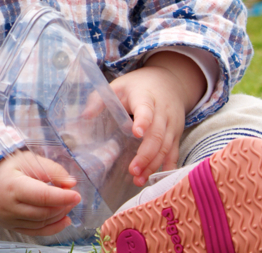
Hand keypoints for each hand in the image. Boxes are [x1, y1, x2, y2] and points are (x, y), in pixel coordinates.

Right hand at [0, 151, 80, 235]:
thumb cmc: (6, 165)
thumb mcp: (29, 159)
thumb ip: (52, 170)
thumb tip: (71, 184)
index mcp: (13, 187)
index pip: (43, 196)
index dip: (62, 197)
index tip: (77, 195)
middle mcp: (9, 207)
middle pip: (43, 212)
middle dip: (62, 206)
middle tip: (74, 198)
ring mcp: (8, 220)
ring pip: (40, 224)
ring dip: (59, 217)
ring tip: (68, 206)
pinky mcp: (9, 227)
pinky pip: (34, 232)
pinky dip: (51, 228)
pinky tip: (64, 221)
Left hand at [110, 52, 205, 185]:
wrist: (169, 82)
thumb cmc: (137, 86)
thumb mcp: (117, 86)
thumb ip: (99, 99)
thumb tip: (84, 117)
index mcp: (145, 97)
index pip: (145, 109)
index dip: (143, 120)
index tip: (136, 133)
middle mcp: (162, 111)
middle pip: (157, 134)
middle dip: (146, 154)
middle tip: (132, 170)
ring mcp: (172, 124)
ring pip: (166, 146)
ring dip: (153, 164)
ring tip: (138, 179)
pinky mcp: (177, 134)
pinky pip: (174, 152)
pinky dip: (167, 167)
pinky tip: (157, 180)